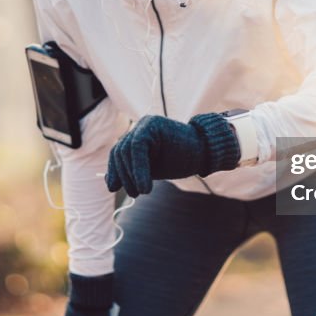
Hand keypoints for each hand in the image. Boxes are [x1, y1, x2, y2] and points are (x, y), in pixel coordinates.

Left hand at [105, 113, 239, 196]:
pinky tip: (145, 187)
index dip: (114, 171)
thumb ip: (132, 170)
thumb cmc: (179, 159)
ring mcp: (146, 123)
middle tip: (134, 193)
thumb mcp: (152, 168)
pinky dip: (139, 169)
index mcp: (137, 135)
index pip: (118, 152)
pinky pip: (137, 146)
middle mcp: (140, 126)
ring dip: (131, 174)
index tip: (112, 187)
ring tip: (141, 191)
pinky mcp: (153, 124)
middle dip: (124, 174)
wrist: (205, 150)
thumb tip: (109, 182)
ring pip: (127, 150)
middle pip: (121, 151)